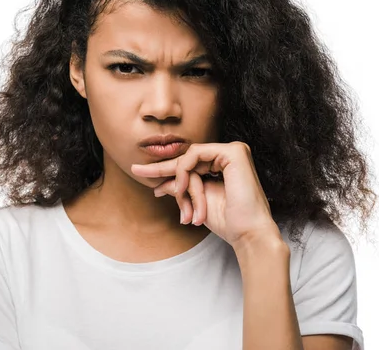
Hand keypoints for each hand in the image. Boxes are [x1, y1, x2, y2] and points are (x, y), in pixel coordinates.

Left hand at [131, 141, 280, 247]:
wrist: (247, 234)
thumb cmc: (227, 222)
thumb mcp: (195, 201)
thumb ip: (180, 188)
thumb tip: (159, 184)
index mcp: (222, 164)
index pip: (188, 163)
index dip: (164, 169)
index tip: (140, 171)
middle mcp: (228, 155)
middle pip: (185, 158)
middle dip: (162, 170)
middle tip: (137, 170)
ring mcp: (233, 151)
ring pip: (188, 158)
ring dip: (179, 180)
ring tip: (183, 201)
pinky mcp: (234, 152)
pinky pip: (195, 154)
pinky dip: (184, 171)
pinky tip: (183, 188)